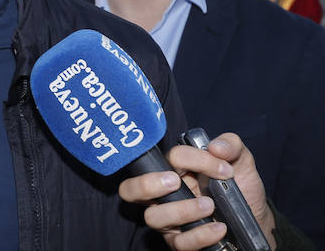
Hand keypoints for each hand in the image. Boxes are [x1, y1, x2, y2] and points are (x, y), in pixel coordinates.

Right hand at [119, 132, 275, 249]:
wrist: (256, 220)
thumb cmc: (241, 188)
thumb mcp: (241, 162)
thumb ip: (231, 145)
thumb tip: (215, 146)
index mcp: (174, 170)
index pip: (167, 158)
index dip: (194, 159)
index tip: (223, 168)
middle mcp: (165, 194)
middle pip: (130, 190)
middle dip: (146, 184)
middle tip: (174, 182)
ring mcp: (170, 219)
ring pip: (153, 217)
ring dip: (181, 211)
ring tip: (209, 206)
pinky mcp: (181, 241)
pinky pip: (179, 242)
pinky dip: (200, 234)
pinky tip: (219, 228)